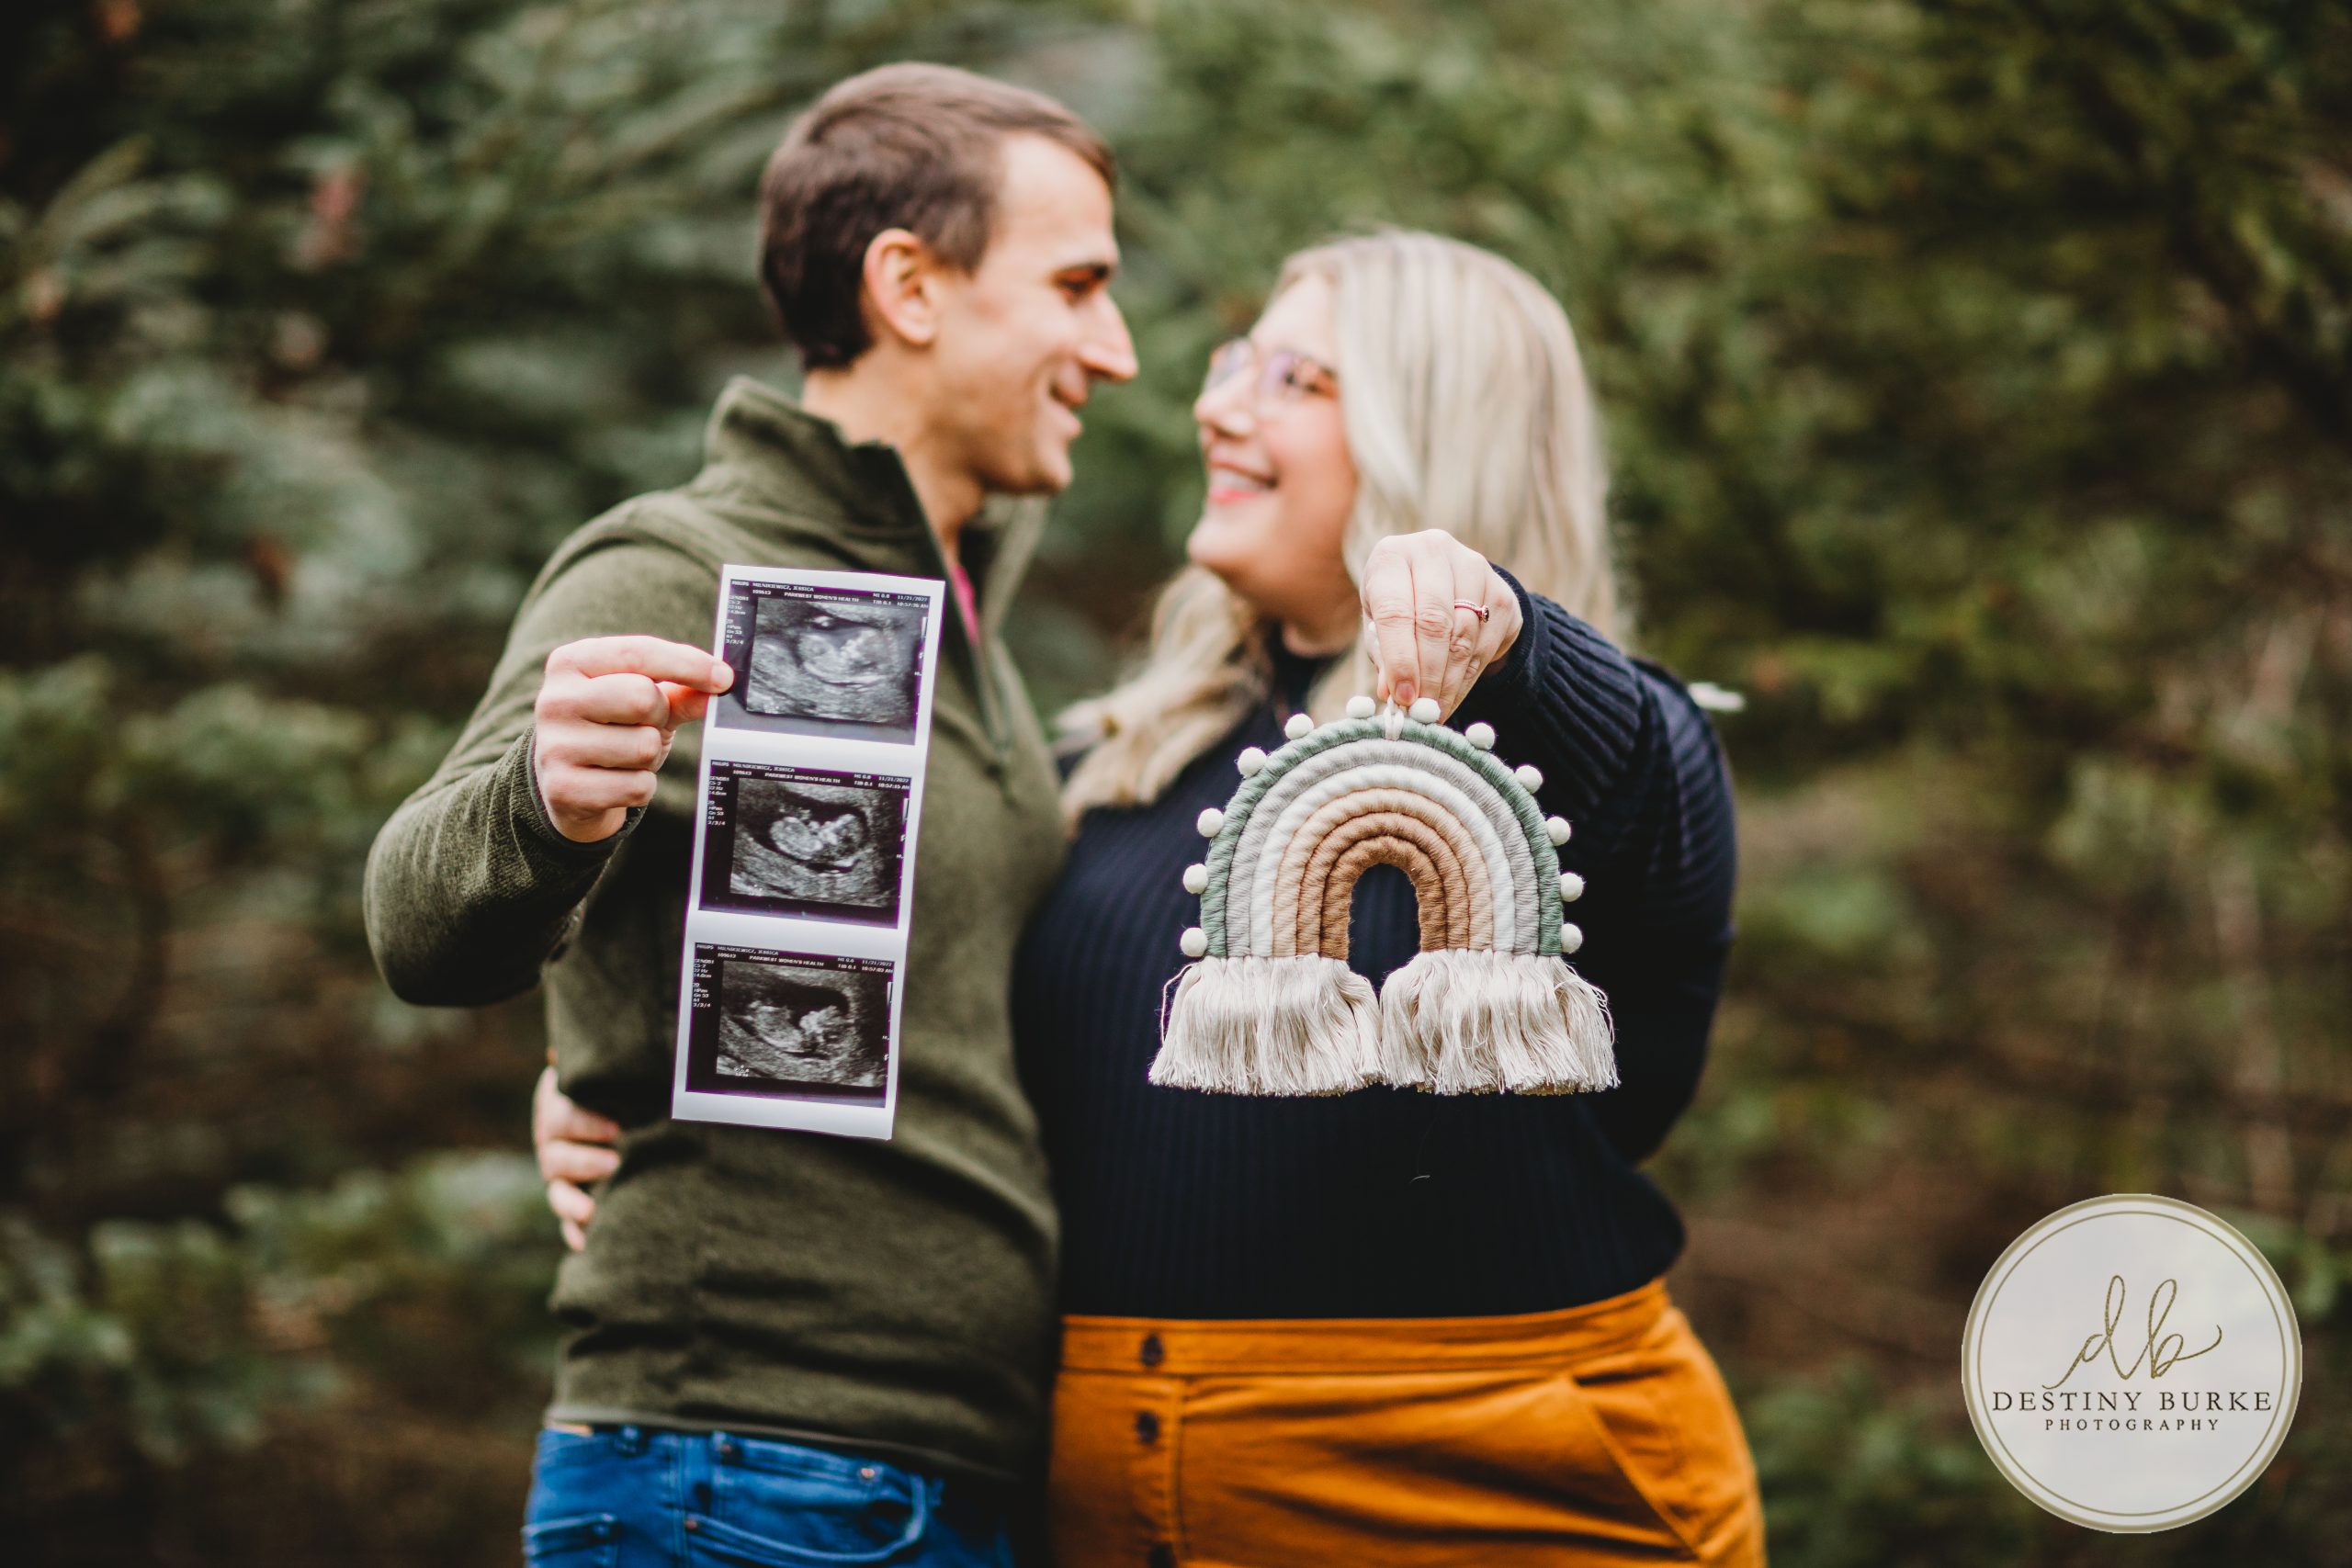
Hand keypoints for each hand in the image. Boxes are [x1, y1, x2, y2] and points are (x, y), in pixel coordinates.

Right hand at [533, 635, 733, 842]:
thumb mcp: (641, 702)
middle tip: (646, 725)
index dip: (687, 664)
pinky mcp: (563, 789)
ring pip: (643, 746)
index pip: (637, 652)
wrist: (568, 788)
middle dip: (659, 715)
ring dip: (650, 756)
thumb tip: (720, 683)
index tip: (724, 678)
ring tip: (626, 757)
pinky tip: (617, 782)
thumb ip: (680, 690)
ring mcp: (554, 746)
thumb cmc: (610, 731)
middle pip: (641, 697)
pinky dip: (642, 787)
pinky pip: (637, 786)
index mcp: (570, 663)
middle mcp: (554, 700)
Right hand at [535, 1064, 619, 1251]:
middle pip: (555, 1158)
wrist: (619, 1113)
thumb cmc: (613, 1085)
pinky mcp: (574, 1203)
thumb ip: (592, 1063)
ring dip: (572, 1204)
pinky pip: (569, 1224)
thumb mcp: (601, 1071)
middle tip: (616, 1162)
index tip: (618, 1127)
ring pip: (558, 1193)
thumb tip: (565, 1047)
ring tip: (593, 1211)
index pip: (560, 1118)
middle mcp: (552, 1145)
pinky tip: (587, 1246)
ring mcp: (561, 1178)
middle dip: (584, 1162)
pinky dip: (576, 1235)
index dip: (585, 1123)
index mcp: (556, 1109)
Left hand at [1359, 531, 1522, 718]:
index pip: (1395, 611)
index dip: (1400, 659)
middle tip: (1421, 710)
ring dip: (1449, 681)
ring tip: (1435, 709)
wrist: (1444, 585)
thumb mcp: (1379, 627)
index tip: (1402, 697)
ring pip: (1464, 635)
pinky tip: (1452, 694)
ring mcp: (1472, 567)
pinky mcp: (1500, 591)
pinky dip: (1468, 677)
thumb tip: (1392, 693)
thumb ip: (1384, 656)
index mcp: (1392, 556)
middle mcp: (1433, 551)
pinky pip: (1486, 642)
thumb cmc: (1399, 608)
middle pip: (1435, 622)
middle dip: (1428, 674)